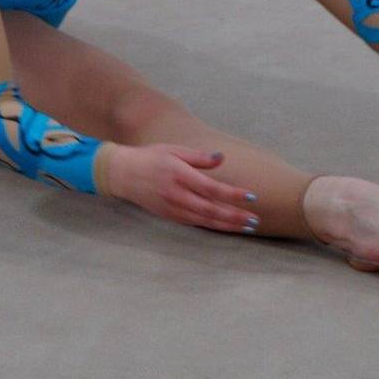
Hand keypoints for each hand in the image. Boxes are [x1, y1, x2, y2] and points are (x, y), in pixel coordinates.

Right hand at [107, 144, 259, 232]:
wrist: (123, 174)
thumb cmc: (151, 158)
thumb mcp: (174, 150)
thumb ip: (199, 157)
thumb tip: (222, 158)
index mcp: (179, 175)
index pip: (212, 188)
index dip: (232, 194)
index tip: (251, 196)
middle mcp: (177, 194)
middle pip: (211, 209)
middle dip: (235, 216)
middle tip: (255, 220)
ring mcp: (173, 208)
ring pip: (205, 220)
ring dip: (228, 225)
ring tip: (247, 227)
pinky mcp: (170, 215)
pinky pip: (195, 222)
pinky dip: (213, 225)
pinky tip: (226, 226)